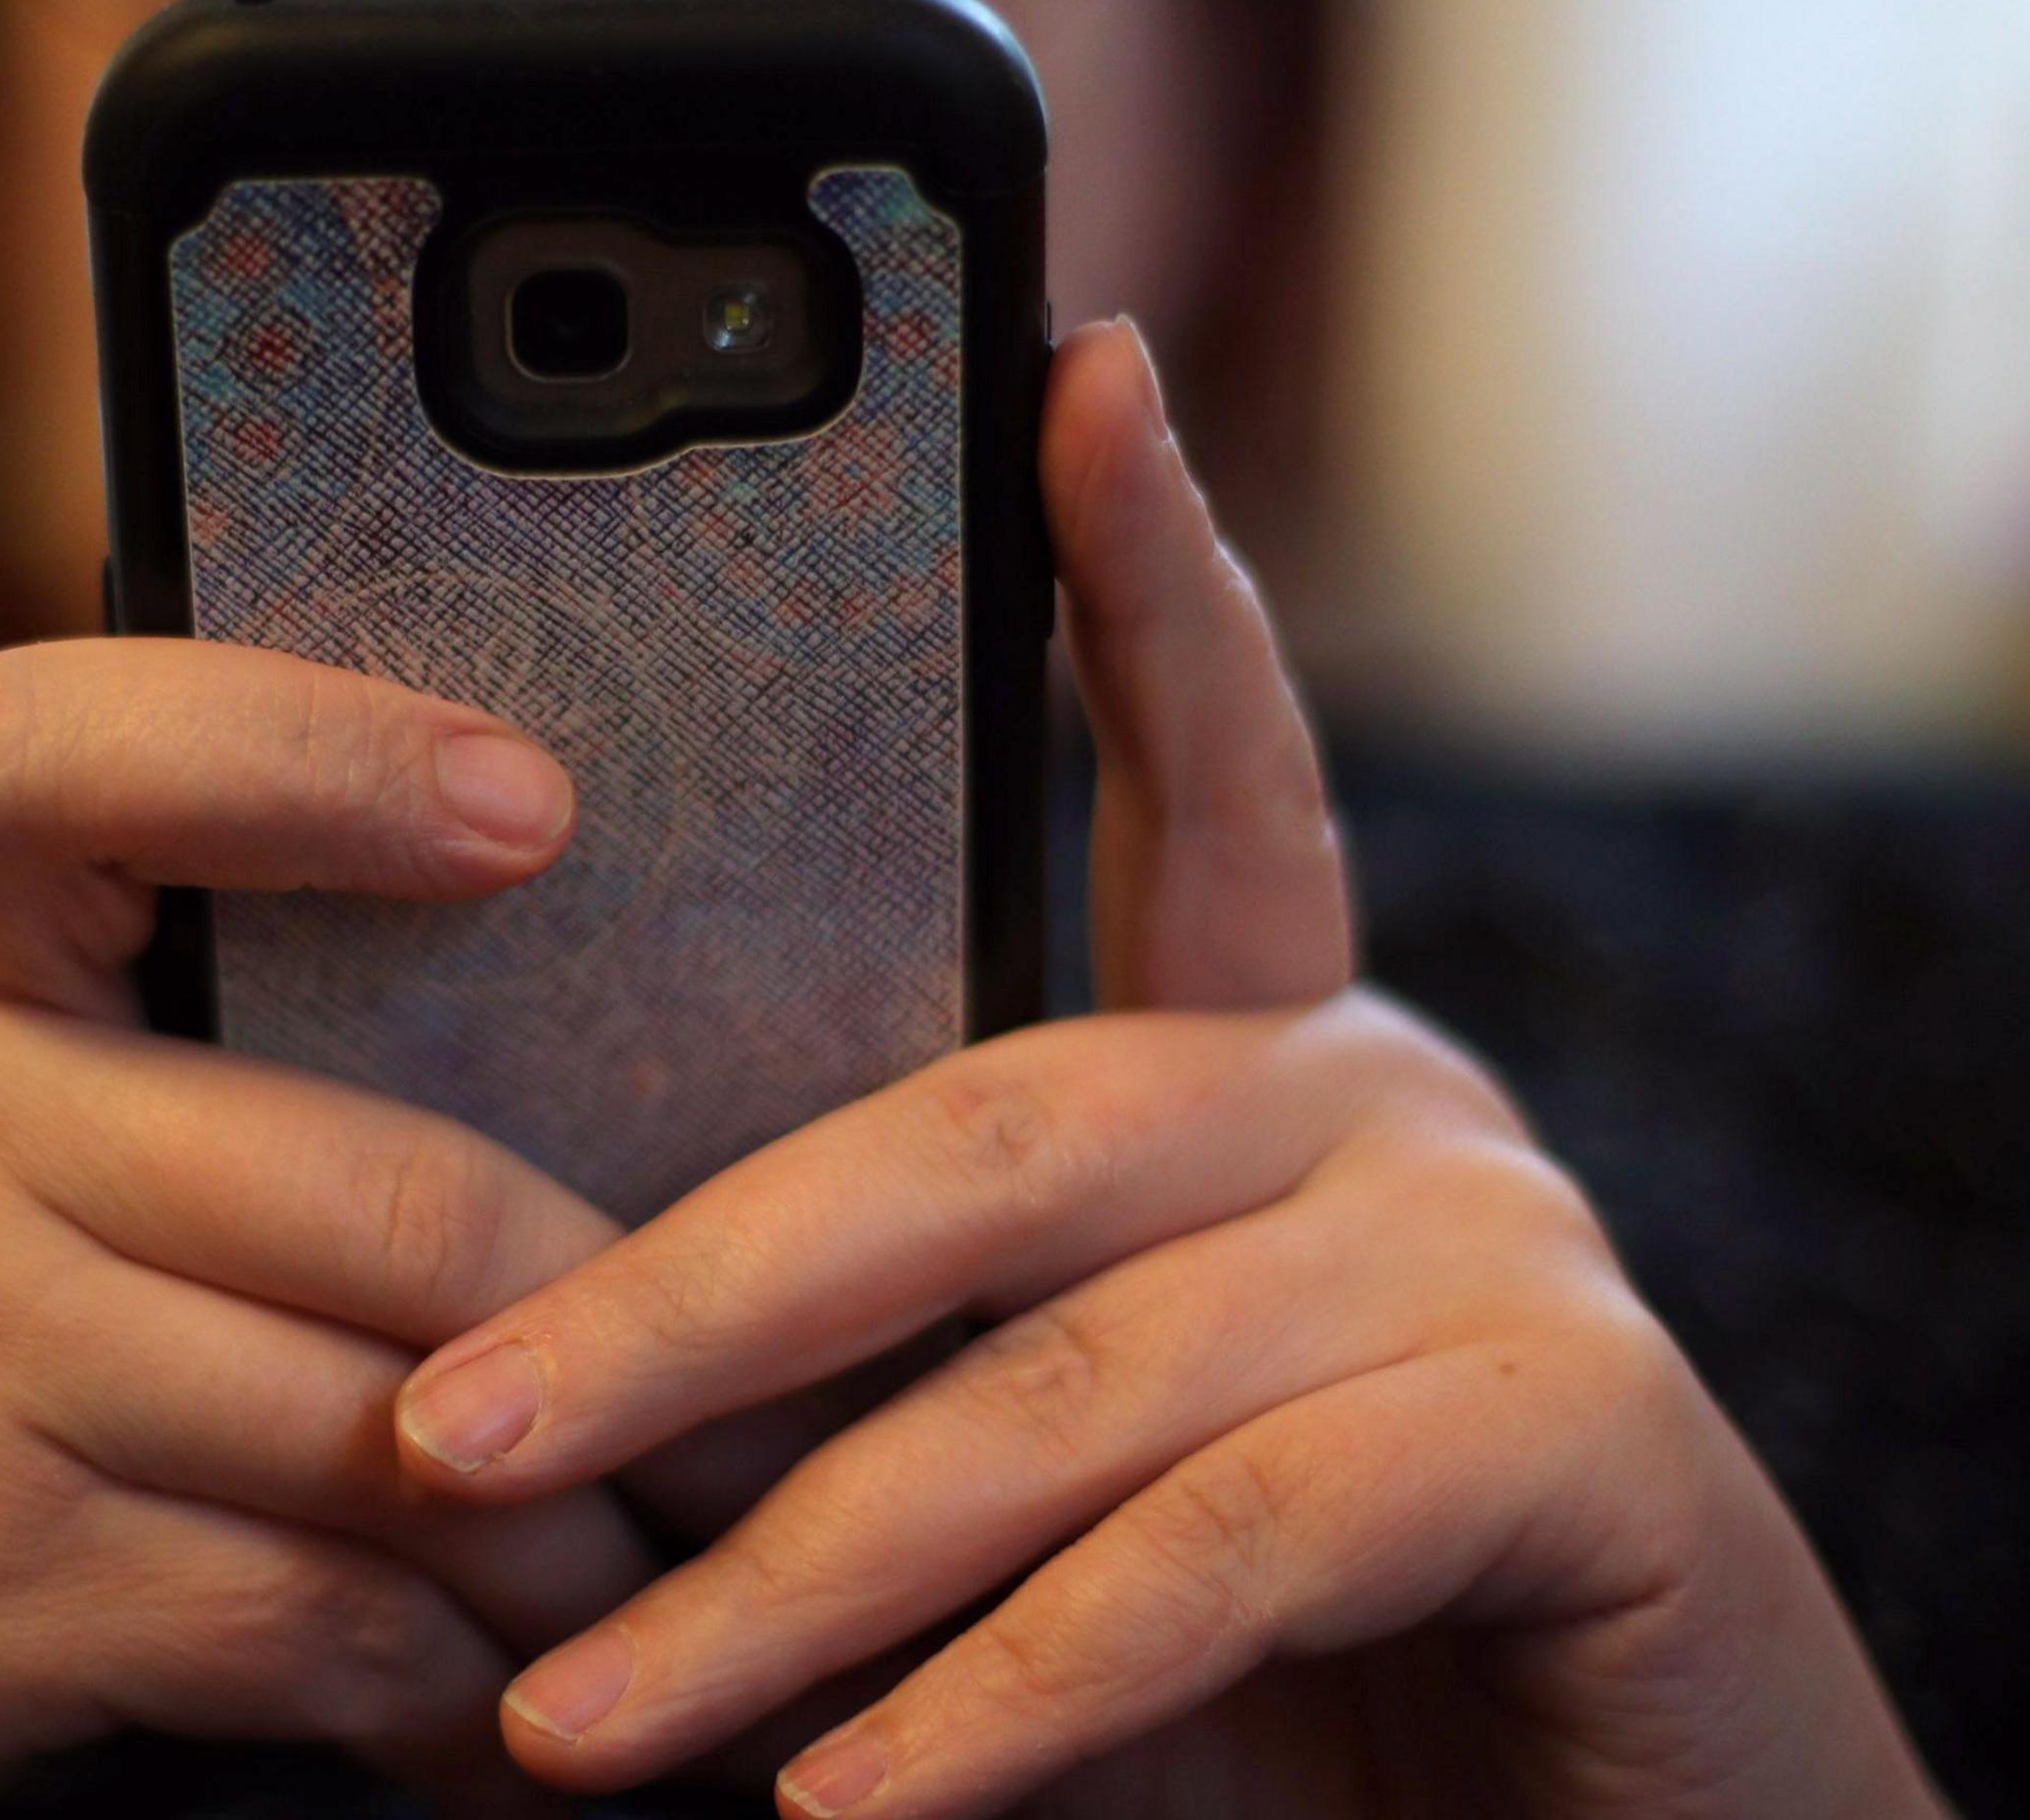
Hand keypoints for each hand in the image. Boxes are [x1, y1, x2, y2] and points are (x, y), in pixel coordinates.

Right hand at [0, 641, 658, 1819]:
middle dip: (643, 1334)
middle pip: (390, 1193)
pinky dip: (470, 1704)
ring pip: (400, 1434)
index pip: (51, 756)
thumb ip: (159, 1054)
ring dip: (592, 1551)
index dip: (301, 748)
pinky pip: (325, 1627)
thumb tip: (575, 1049)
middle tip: (793, 1398)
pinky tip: (525, 1729)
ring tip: (703, 1575)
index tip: (533, 806)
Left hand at [390, 322, 1946, 1819]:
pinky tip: (853, 1805)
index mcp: (1261, 1049)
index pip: (1196, 768)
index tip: (1070, 355)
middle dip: (686, 1309)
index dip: (1139, 568)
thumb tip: (513, 1392)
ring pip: (1072, 1382)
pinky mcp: (1585, 1432)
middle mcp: (1385, 1096)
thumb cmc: (1286, 1666)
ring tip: (584, 1725)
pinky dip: (1017, 1696)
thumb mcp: (1054, 1478)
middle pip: (984, 1136)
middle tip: (444, 1436)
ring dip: (798, 1582)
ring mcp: (1498, 1248)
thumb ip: (883, 1378)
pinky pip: (1230, 1547)